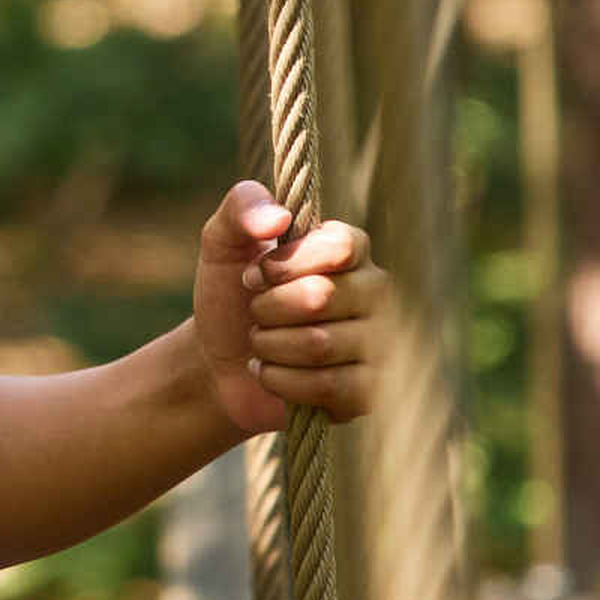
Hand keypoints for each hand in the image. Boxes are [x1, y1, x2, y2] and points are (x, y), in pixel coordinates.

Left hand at [190, 180, 383, 440]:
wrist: (221, 363)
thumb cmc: (232, 294)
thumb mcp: (223, 242)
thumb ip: (242, 208)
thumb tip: (279, 218)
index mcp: (351, 248)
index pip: (339, 247)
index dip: (284, 264)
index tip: (253, 274)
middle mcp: (375, 292)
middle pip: (321, 297)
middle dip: (267, 309)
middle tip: (255, 314)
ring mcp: (378, 344)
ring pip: (319, 346)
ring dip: (269, 346)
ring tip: (260, 343)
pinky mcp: (368, 392)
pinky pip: (325, 387)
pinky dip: (280, 380)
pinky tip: (268, 373)